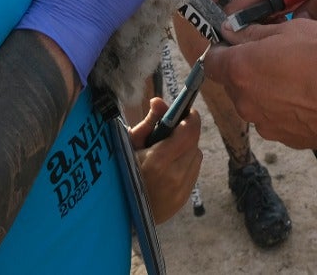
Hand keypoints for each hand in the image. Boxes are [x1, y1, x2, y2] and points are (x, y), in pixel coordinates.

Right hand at [130, 97, 202, 223]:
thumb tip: (159, 101)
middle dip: (186, 132)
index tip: (186, 111)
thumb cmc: (121, 173)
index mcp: (158, 160)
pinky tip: (168, 168)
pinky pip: (193, 171)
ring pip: (196, 156)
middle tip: (171, 131)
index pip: (190, 130)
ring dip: (187, 149)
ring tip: (167, 152)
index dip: (191, 117)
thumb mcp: (129, 145)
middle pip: (194, 142)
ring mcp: (181, 190)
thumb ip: (149, 122)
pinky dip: (186, 164)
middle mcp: (174, 176)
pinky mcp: (183, 198)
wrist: (120, 215)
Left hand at [208, 18, 316, 152]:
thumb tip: (230, 31)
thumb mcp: (292, 29)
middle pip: (234, 82)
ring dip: (268, 88)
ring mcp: (264, 124)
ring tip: (300, 75)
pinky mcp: (285, 139)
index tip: (240, 40)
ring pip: (255, 101)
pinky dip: (285, 106)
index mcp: (240, 70)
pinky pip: (276, 117)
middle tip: (278, 52)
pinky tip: (310, 96)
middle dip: (248, 67)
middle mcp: (245, 101)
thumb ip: (254, 31)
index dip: (222, 49)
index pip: (211, 61)